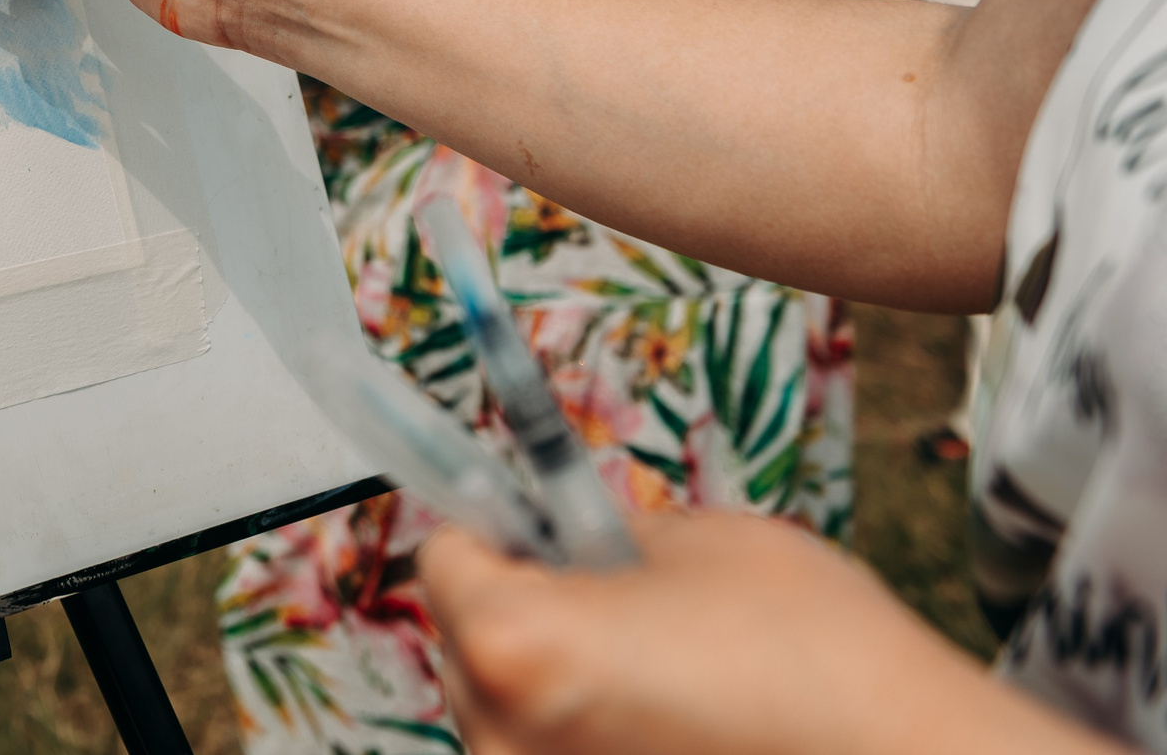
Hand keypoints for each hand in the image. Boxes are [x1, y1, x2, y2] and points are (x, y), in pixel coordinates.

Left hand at [420, 512, 1107, 754]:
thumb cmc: (819, 650)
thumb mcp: (696, 542)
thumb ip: (597, 535)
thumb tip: (557, 542)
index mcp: (515, 644)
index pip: (443, 559)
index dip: (494, 531)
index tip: (535, 527)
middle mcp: (502, 740)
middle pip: (461, 646)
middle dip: (520, 611)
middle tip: (608, 597)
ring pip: (502, 717)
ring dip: (550, 685)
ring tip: (653, 673)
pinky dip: (586, 740)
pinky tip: (667, 727)